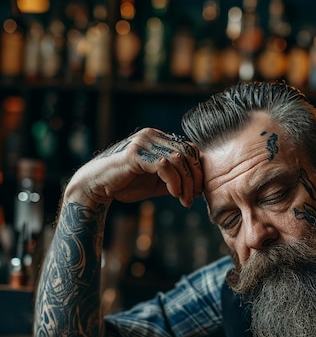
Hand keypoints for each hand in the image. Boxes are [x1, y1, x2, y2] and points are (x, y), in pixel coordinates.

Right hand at [65, 128, 202, 207]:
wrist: (96, 186)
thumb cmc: (124, 184)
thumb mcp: (156, 183)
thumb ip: (174, 180)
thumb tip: (198, 188)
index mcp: (158, 139)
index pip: (189, 149)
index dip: (197, 170)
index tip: (198, 191)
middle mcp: (152, 135)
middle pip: (187, 152)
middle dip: (194, 178)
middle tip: (192, 198)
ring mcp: (143, 142)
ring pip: (178, 159)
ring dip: (185, 183)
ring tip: (183, 200)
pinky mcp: (135, 153)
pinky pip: (164, 166)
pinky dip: (173, 181)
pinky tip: (173, 193)